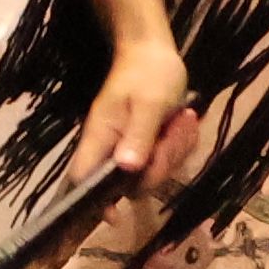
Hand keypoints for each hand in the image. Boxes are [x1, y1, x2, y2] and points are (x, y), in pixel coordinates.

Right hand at [69, 25, 192, 191]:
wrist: (154, 53)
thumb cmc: (148, 73)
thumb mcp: (149, 103)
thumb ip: (139, 136)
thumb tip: (126, 169)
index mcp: (101, 139)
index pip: (84, 180)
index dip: (94, 203)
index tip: (116, 215)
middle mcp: (111, 150)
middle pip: (131, 184)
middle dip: (161, 165)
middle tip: (175, 132)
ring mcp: (130, 149)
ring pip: (153, 174)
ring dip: (175, 152)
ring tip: (183, 121)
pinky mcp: (147, 147)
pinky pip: (166, 162)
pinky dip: (180, 146)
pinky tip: (184, 123)